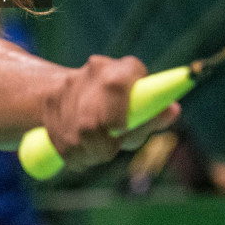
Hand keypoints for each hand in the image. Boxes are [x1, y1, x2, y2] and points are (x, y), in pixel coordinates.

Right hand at [45, 55, 179, 168]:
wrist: (69, 93)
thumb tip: (173, 109)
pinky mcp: (50, 105)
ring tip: (96, 149)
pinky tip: (79, 148)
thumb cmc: (120, 107)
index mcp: (120, 69)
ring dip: (89, 153)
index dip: (117, 110)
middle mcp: (93, 72)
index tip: (119, 130)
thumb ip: (154, 113)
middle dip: (103, 145)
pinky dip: (74, 155)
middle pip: (93, 121)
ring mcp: (67, 88)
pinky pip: (63, 144)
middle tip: (109, 151)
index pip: (118, 84)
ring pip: (77, 137)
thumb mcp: (138, 110)